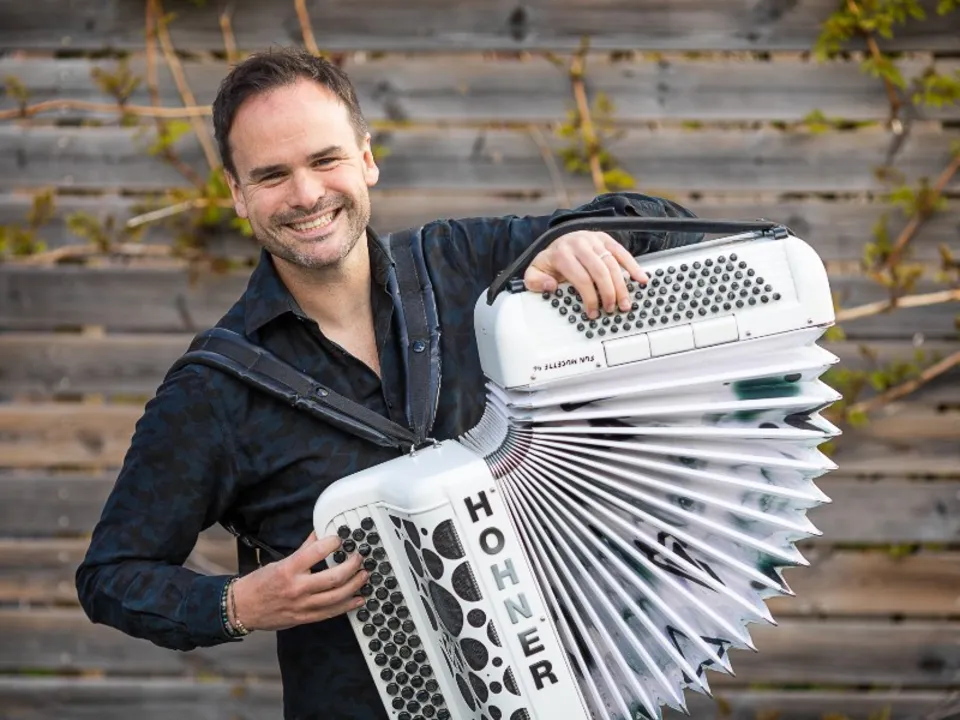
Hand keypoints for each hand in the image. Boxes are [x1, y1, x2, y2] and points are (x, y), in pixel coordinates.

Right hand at [230, 531, 367, 631]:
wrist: (242, 609)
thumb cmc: (259, 584)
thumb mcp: (279, 562)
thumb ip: (303, 550)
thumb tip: (320, 534)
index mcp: (289, 569)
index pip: (316, 552)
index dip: (332, 543)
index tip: (340, 539)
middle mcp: (297, 588)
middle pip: (333, 577)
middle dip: (352, 566)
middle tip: (359, 558)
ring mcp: (302, 606)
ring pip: (336, 597)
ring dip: (355, 585)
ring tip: (364, 575)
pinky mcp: (305, 618)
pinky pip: (331, 613)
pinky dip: (347, 605)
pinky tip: (358, 599)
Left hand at [523, 230, 647, 318]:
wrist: (558, 241)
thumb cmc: (551, 261)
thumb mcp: (535, 271)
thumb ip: (535, 281)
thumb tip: (550, 286)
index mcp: (562, 254)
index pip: (581, 278)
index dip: (589, 297)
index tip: (593, 312)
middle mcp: (579, 244)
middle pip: (600, 271)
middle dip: (608, 293)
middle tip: (612, 309)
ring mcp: (594, 240)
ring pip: (612, 263)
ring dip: (622, 285)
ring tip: (625, 302)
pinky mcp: (605, 239)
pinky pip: (622, 252)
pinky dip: (633, 266)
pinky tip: (641, 279)